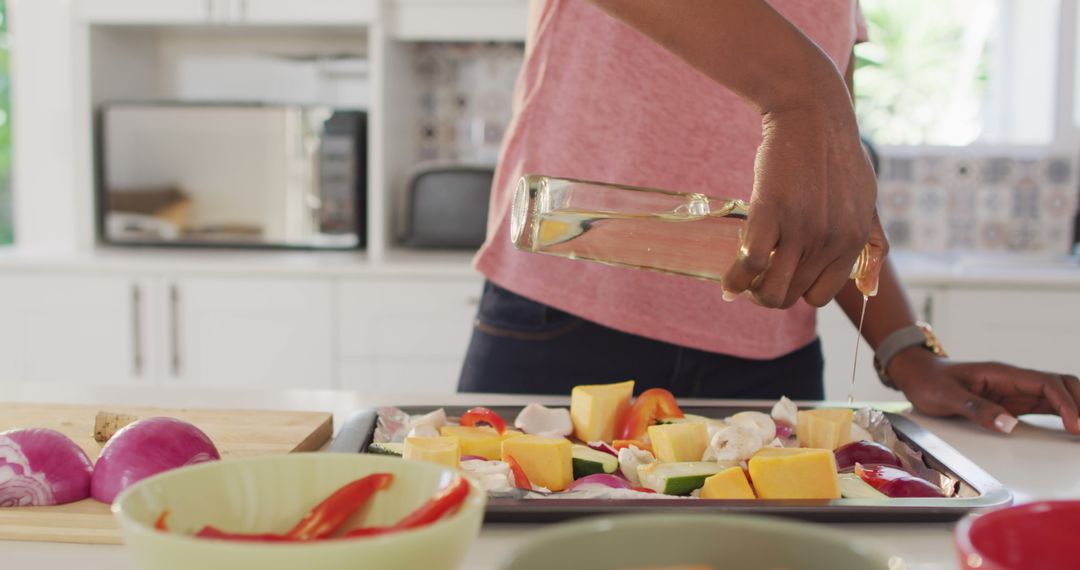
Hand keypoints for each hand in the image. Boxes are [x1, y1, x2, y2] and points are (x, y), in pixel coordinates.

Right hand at [721, 101, 883, 307]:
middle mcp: (830, 240)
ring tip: (742, 280)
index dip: (797, 291)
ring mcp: (801, 228)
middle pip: (792, 296)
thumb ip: (873, 244)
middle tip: (755, 280)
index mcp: (852, 240)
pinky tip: (727, 281)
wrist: (812, 112)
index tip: (782, 277)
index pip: (820, 295)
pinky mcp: (771, 211)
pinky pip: (751, 265)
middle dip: (770, 294)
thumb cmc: (836, 154)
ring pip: (771, 290)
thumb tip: (870, 289)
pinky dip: (734, 279)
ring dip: (751, 292)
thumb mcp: (867, 201)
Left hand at [889, 348, 1079, 434]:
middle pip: (1060, 385)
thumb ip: (975, 408)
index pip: (1045, 383)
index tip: (1076, 425)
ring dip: (1076, 409)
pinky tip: (1073, 427)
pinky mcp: (1011, 401)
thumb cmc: (929, 381)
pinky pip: (1045, 405)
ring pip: (1056, 395)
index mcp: (1001, 374)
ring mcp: (1014, 390)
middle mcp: (1013, 380)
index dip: (1066, 403)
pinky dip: (1063, 414)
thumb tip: (1008, 424)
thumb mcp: (945, 396)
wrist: (917, 373)